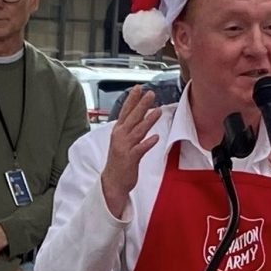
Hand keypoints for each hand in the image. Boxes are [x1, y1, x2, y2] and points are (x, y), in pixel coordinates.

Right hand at [102, 85, 165, 216]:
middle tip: (150, 94)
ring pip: (137, 131)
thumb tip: (141, 116)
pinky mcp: (130, 159)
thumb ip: (131, 128)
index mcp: (118, 131)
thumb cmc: (119, 161)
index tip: (138, 88)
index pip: (125, 112)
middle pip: (132, 118)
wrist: (113, 182)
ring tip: (158, 111)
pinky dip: (147, 143)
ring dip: (148, 121)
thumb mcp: (122, 141)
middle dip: (141, 105)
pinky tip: (155, 137)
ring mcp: (125, 147)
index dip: (132, 99)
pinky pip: (140, 149)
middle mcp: (120, 137)